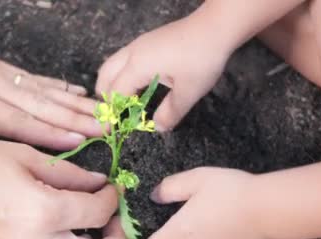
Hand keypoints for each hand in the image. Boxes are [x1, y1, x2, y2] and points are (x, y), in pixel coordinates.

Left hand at [0, 24, 100, 149]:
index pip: (15, 121)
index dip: (49, 132)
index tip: (80, 140)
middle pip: (39, 104)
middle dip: (76, 117)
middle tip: (107, 128)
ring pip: (42, 89)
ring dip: (74, 102)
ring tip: (102, 112)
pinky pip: (32, 78)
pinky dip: (57, 85)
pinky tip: (76, 89)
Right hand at [96, 11, 230, 131]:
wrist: (215, 27)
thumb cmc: (202, 58)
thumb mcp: (188, 92)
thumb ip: (170, 112)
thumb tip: (158, 127)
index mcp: (137, 66)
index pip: (116, 93)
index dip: (113, 112)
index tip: (114, 128)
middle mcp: (132, 53)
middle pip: (105, 75)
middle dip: (105, 96)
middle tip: (115, 114)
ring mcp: (139, 44)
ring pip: (113, 64)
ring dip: (113, 83)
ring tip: (125, 102)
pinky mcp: (148, 41)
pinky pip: (124, 59)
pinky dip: (122, 74)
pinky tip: (139, 85)